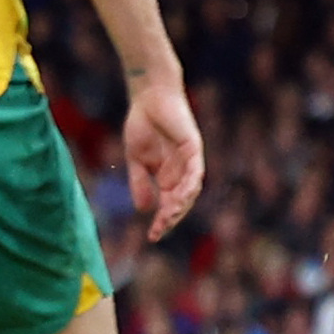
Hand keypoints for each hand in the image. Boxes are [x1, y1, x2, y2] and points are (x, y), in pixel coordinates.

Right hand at [123, 81, 205, 241]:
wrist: (148, 97)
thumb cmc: (143, 123)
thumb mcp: (137, 159)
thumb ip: (140, 183)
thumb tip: (144, 210)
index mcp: (168, 176)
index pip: (168, 204)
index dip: (162, 221)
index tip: (152, 237)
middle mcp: (182, 171)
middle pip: (181, 202)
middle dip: (171, 218)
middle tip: (160, 231)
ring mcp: (190, 161)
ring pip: (190, 190)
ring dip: (180, 205)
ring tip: (168, 218)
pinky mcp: (194, 148)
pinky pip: (195, 172)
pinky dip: (189, 185)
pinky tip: (180, 197)